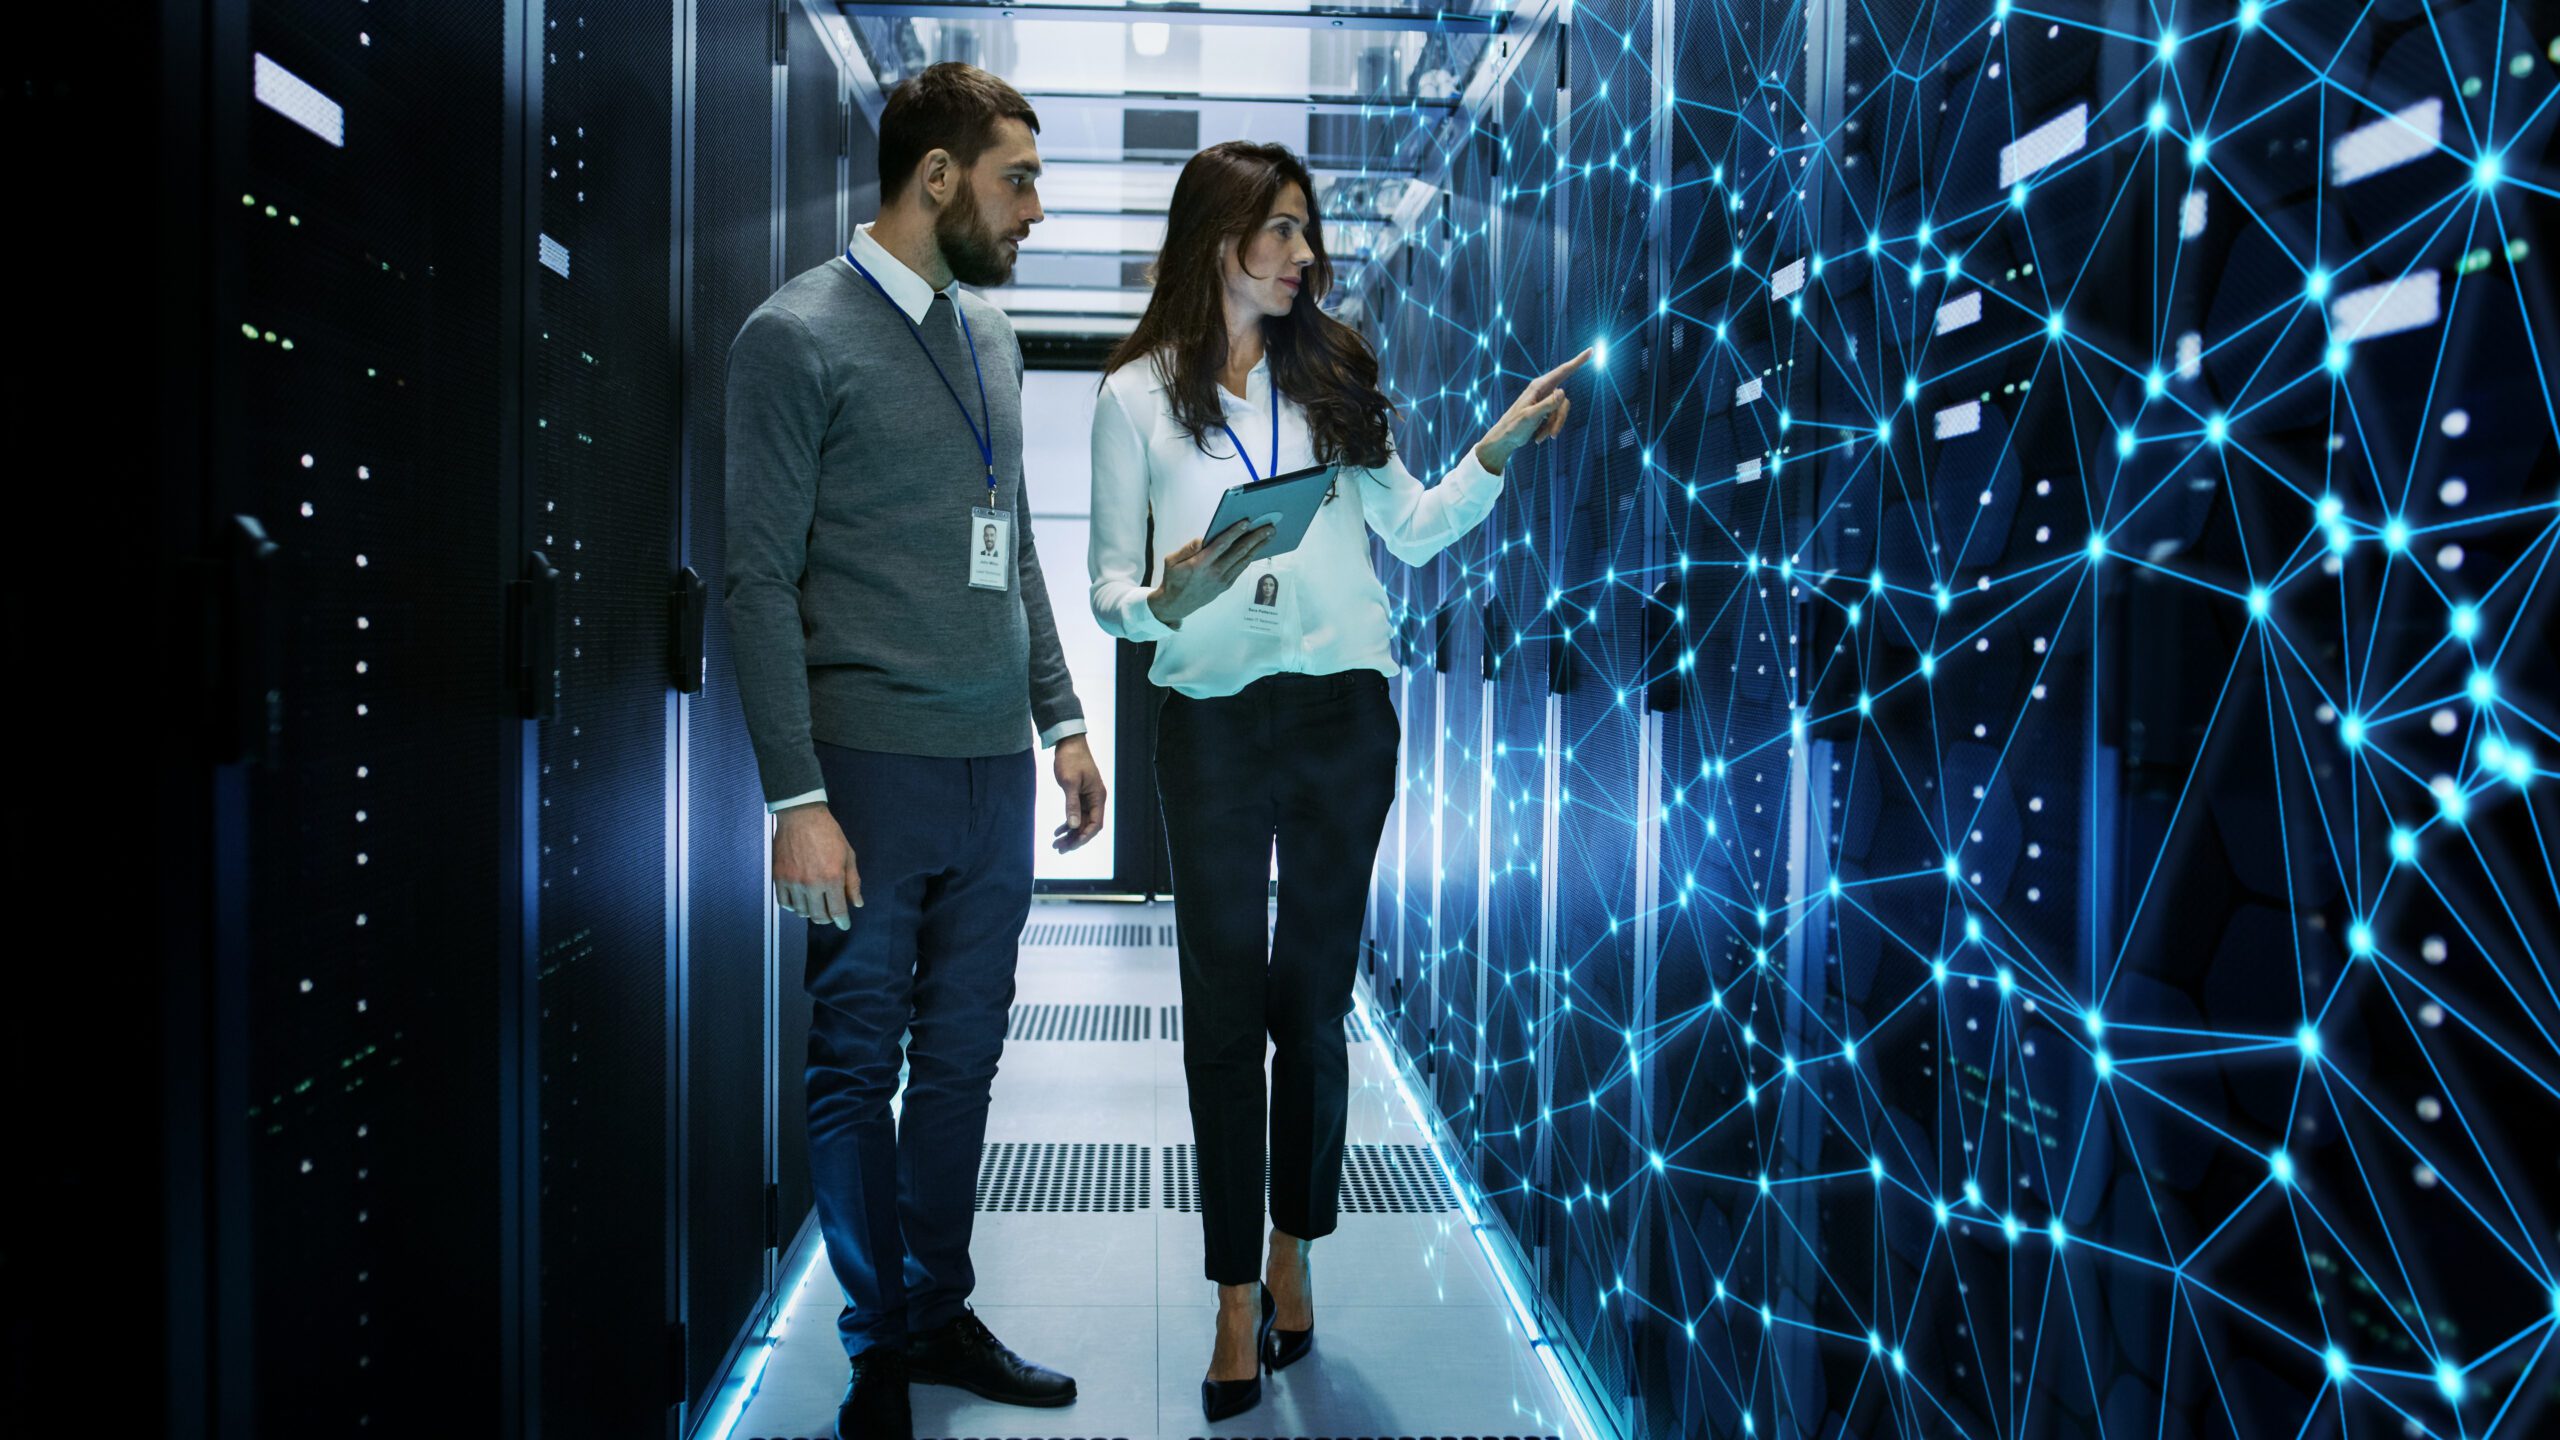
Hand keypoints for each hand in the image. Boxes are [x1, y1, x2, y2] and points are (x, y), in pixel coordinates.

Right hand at [774, 803, 861, 928]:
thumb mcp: (848, 855)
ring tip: (816, 905)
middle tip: (831, 914)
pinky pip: (784, 903)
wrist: (801, 817)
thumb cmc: (828, 833)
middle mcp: (812, 884)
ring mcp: (793, 882)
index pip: (837, 911)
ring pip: (801, 912)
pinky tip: (800, 901)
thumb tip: (857, 904)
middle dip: (828, 919)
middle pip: (819, 916)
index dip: (842, 922)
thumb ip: (852, 882)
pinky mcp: (779, 878)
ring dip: (810, 912)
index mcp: (831, 878)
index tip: (844, 925)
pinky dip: (793, 907)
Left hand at [1052, 734, 1107, 851]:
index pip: (1095, 824)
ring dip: (1070, 834)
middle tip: (1059, 849)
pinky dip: (1067, 823)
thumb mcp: (1070, 782)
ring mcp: (1088, 798)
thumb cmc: (1071, 759)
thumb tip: (1073, 826)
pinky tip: (1057, 831)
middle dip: (1074, 839)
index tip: (1071, 845)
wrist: (1068, 742)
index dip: (1084, 837)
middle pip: (1088, 826)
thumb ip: (1072, 805)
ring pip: (1080, 822)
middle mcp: (1095, 799)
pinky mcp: (1080, 795)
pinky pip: (1076, 814)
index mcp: (1098, 797)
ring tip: (1056, 845)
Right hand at [1146, 518, 1274, 627]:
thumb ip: (1187, 549)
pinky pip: (1241, 569)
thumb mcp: (1171, 561)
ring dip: (1258, 547)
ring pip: (1244, 560)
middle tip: (1269, 527)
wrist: (1176, 605)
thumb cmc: (1173, 579)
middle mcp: (1214, 572)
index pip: (1221, 545)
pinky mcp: (1226, 585)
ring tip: (1269, 535)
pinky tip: (1257, 549)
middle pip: (1239, 551)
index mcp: (1200, 564)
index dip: (1235, 532)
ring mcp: (1222, 580)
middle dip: (1255, 537)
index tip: (1246, 522)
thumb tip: (1203, 539)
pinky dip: (1250, 557)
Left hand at [1473, 347, 1592, 473]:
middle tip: (1553, 435)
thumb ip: (1547, 405)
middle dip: (1559, 419)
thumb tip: (1563, 392)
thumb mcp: (1530, 416)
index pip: (1562, 371)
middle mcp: (1543, 390)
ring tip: (1539, 438)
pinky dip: (1549, 429)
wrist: (1505, 439)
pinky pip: (1556, 418)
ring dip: (1553, 427)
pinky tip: (1538, 437)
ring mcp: (1545, 400)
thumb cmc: (1514, 426)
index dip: (1577, 361)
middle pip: (1564, 401)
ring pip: (1561, 411)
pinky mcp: (1545, 410)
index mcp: (1538, 386)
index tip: (1591, 351)